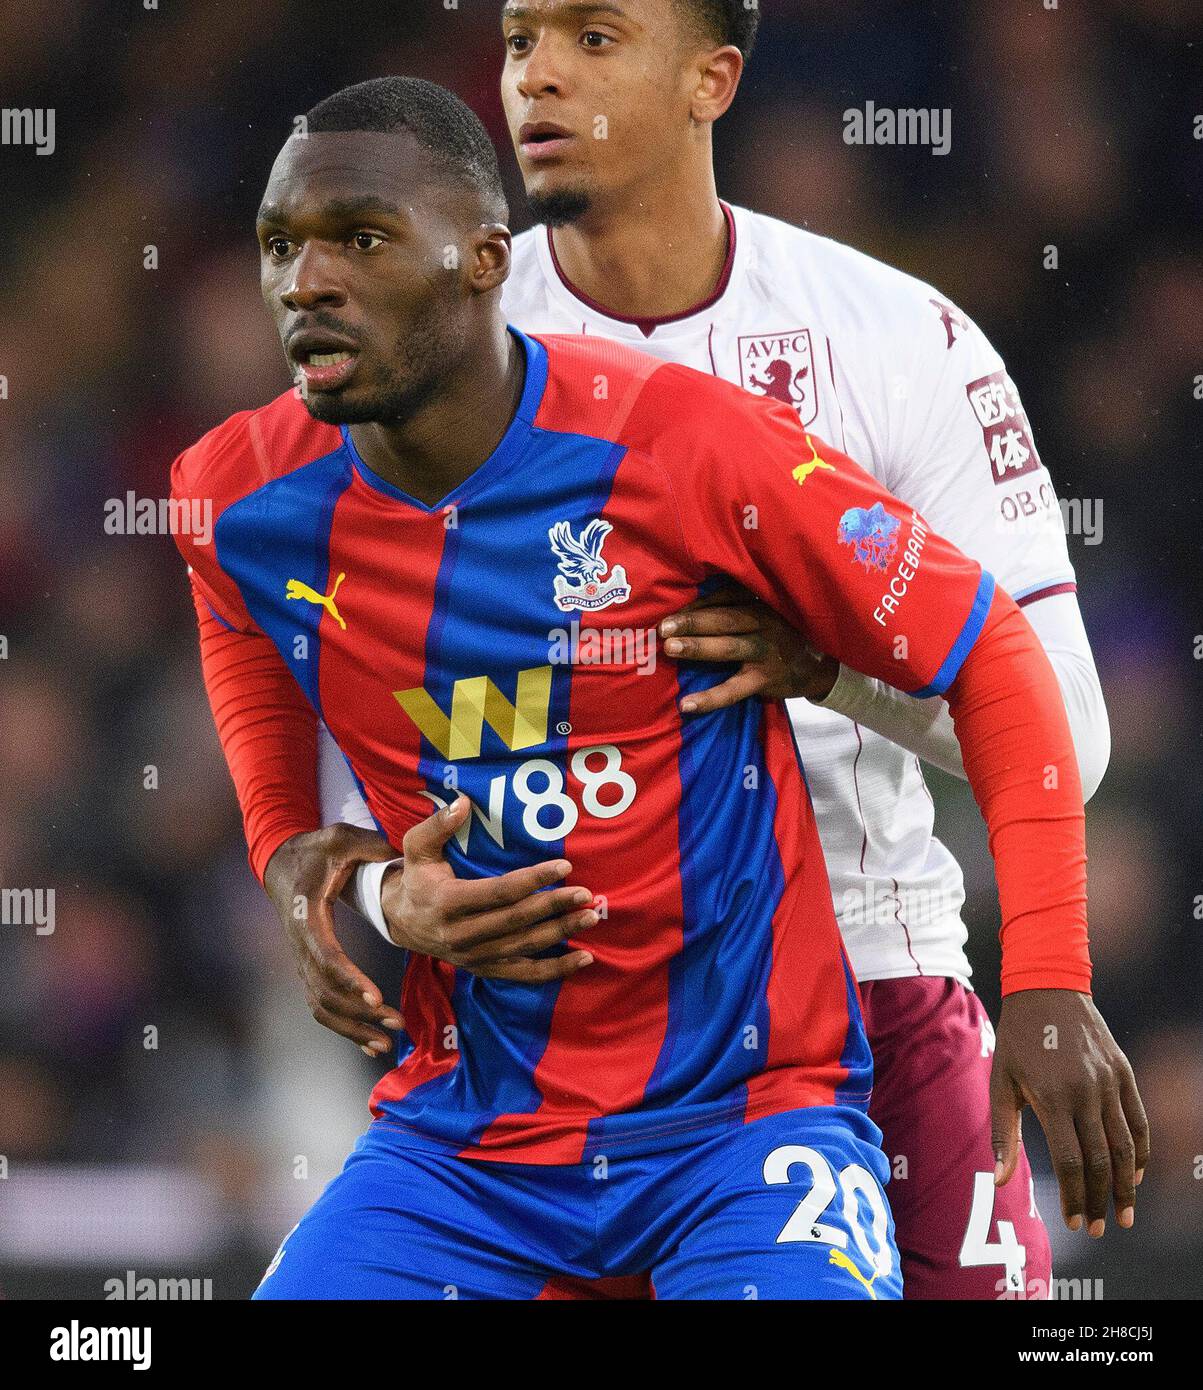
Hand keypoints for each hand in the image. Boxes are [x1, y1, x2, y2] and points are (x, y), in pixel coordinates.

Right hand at [263, 823, 405, 1057]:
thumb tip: (398, 858)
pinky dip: (344, 1027)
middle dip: (359, 1013)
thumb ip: (370, 846)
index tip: (376, 997)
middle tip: (396, 1023)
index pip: (327, 956)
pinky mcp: (309, 967)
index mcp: (310, 916)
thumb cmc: (315, 849)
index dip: (350, 980)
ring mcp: (302, 959)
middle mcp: (302, 945)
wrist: (281, 861)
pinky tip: (370, 1043)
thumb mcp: (341, 838)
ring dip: (353, 1028)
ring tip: (387, 1042)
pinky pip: (321, 1005)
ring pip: (321, 1006)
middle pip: (325, 992)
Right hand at [384, 795, 597, 983]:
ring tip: (590, 918)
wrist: (400, 922)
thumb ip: (437, 825)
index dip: (533, 880)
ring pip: (525, 946)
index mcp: (446, 902)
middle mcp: (461, 934)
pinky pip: (523, 974)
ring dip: (561, 933)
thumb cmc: (416, 878)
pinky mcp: (484, 969)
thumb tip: (462, 802)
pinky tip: (583, 959)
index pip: (498, 892)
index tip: (564, 866)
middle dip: (554, 906)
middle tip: (585, 894)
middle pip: (517, 920)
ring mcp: (474, 956)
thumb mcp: (417, 848)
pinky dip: (555, 970)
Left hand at [659, 582, 838, 714]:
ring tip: (671, 648)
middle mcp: (765, 623)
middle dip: (693, 621)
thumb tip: (689, 605)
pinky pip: (734, 689)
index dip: (697, 603)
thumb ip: (737, 605)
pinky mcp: (766, 679)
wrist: (820, 665)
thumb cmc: (782, 634)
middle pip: (725, 619)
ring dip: (699, 647)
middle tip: (663, 626)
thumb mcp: (767, 612)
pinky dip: (711, 697)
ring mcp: (766, 652)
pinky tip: (687, 704)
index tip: (670, 609)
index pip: (725, 597)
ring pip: (729, 647)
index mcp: (761, 603)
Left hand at [991, 989, 1148, 1236]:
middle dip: (1101, 1200)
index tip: (1075, 1223)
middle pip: (1101, 1160)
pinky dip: (1141, 1151)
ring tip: (1124, 1214)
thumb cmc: (1017, 1038)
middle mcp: (1086, 1092)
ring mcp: (1109, 1082)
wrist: (1048, 988)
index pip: (1070, 1161)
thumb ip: (1002, 1132)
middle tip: (1099, 1229)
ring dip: (1128, 1185)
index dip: (1074, 1197)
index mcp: (1052, 1097)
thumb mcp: (1001, 1081)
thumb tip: (1000, 1181)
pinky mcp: (1124, 1073)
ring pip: (1126, 1146)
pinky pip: (1139, 1121)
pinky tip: (1136, 1174)